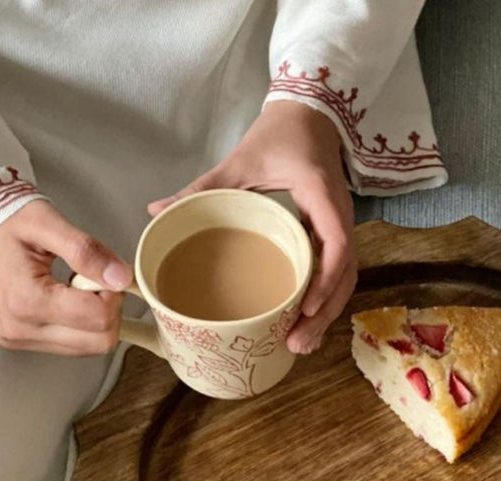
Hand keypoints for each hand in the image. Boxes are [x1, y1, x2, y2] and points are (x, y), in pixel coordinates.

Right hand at [0, 199, 132, 354]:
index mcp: (27, 300)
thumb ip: (87, 251)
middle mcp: (22, 328)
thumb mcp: (48, 224)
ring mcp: (21, 339)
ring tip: (76, 287)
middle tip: (92, 280)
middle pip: (99, 341)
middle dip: (109, 310)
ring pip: (90, 347)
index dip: (114, 294)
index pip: (99, 318)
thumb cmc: (4, 224)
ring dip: (96, 319)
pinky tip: (68, 299)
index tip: (103, 272)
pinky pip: (74, 346)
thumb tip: (121, 278)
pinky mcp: (23, 342)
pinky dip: (82, 325)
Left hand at [148, 100, 355, 353]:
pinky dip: (325, 301)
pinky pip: (337, 273)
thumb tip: (155, 211)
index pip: (336, 245)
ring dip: (327, 314)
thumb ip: (201, 187)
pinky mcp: (333, 234)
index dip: (324, 281)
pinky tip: (307, 324)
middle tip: (297, 344)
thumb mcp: (239, 162)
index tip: (303, 307)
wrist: (308, 115)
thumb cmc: (277, 136)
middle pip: (345, 276)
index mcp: (322, 197)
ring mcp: (340, 227)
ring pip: (345, 280)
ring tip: (302, 345)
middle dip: (324, 313)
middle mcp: (339, 217)